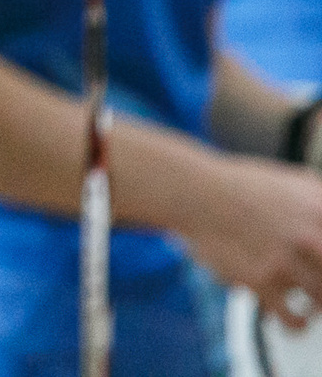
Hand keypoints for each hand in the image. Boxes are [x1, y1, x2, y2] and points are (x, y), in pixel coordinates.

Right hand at [171, 152, 321, 325]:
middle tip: (317, 286)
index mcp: (320, 209)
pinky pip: (292, 318)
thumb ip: (321, 199)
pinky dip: (295, 323)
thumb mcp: (294, 180)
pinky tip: (294, 319)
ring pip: (321, 302)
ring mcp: (284, 260)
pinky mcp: (259, 281)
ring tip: (311, 306)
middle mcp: (308, 236)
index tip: (321, 265)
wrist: (194, 193)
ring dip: (316, 305)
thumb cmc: (240, 186)